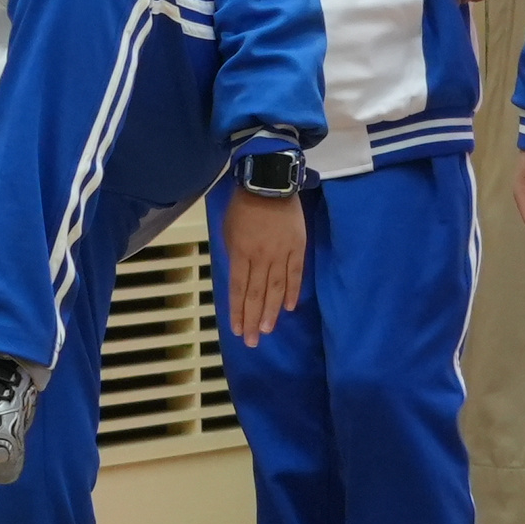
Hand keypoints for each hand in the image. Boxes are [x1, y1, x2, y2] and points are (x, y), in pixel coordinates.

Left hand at [220, 189, 307, 339]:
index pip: (239, 289)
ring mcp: (281, 253)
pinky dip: (291, 291)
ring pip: (276, 288)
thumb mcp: (228, 230)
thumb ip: (234, 255)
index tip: (238, 330)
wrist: (268, 182)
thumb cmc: (242, 206)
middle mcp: (260, 257)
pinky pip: (295, 273)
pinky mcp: (296, 247)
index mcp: (240, 252)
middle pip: (257, 294)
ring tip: (268, 330)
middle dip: (254, 319)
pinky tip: (288, 307)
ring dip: (271, 311)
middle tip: (253, 341)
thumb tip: (240, 278)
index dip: (238, 311)